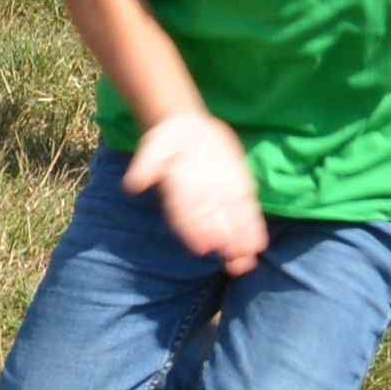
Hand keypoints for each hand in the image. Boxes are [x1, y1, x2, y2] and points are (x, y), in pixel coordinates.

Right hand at [126, 109, 266, 271]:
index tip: (203, 247)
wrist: (190, 130)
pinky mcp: (238, 191)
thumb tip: (132, 184)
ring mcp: (220, 199)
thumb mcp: (156, 146)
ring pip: (229, 225)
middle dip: (220, 242)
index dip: (194, 232)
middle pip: (209, 227)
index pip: (185, 217)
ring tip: (247, 259)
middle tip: (230, 257)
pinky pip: (245, 212)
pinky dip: (252, 228)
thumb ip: (147, 165)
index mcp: (179, 195)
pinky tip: (258, 244)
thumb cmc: (168, 140)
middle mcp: (200, 202)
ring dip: (238, 243)